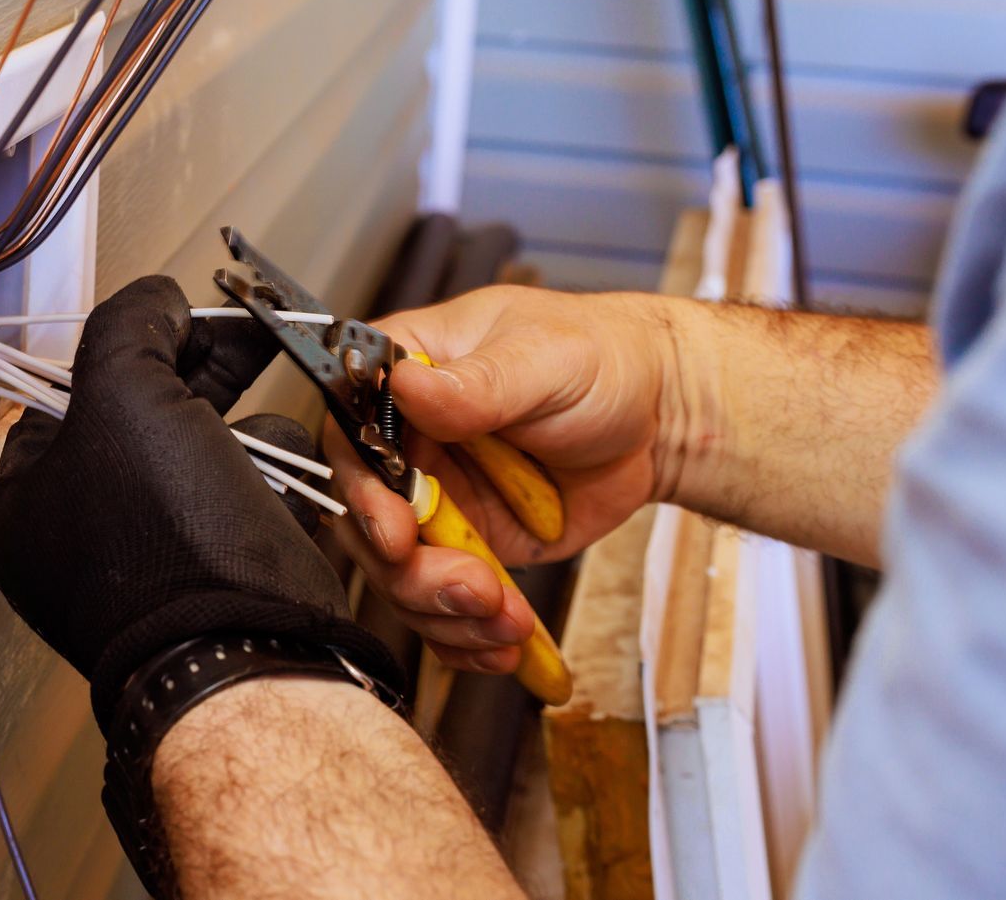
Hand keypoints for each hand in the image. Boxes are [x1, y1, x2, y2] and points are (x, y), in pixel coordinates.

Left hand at [0, 275, 398, 727]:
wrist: (252, 654)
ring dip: (248, 438)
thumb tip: (157, 298)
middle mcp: (81, 534)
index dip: (129, 348)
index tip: (179, 319)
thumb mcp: (126, 396)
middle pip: (146, 414)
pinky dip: (275, 486)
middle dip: (204, 379)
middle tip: (253, 335)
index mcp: (26, 503)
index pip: (68, 392)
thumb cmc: (165, 536)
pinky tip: (283, 495)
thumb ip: (130, 327)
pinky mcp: (223, 572)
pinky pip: (251, 495)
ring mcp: (154, 555)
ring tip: (257, 454)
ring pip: (210, 449)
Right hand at [327, 286, 678, 674]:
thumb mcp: (541, 361)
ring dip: (446, 613)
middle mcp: (405, 446)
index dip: (363, 493)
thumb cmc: (597, 361)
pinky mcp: (467, 549)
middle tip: (470, 588)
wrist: (655, 418)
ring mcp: (434, 504)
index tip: (395, 532)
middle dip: (413, 571)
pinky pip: (444, 607)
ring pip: (401, 578)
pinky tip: (502, 643)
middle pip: (367, 523)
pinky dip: (467, 636)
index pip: (351, 438)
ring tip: (506, 620)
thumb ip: (476, 384)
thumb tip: (409, 386)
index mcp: (404, 378)